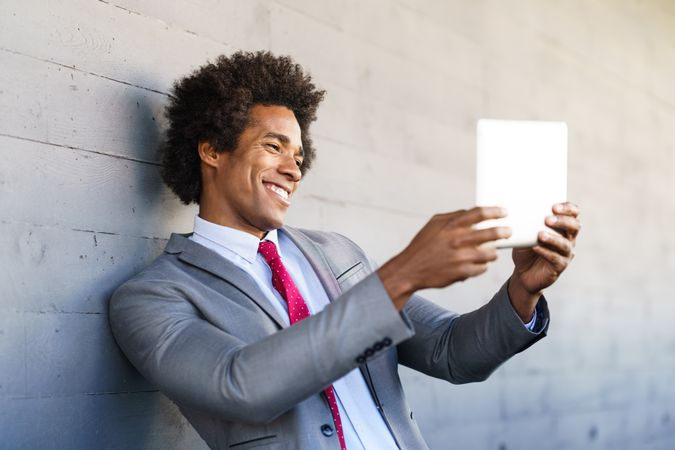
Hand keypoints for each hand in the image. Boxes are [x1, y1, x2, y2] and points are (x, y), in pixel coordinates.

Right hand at [378, 207, 511, 309]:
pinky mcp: (462, 272)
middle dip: (503, 232)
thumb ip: (452, 216)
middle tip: (508, 232)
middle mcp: (457, 240)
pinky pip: (481, 268)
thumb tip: (470, 212)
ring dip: (493, 253)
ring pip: (489, 254)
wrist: (410, 270)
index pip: (478, 214)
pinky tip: (478, 264)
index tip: (504, 212)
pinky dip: (482, 266)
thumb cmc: (423, 245)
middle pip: (490, 233)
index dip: (495, 211)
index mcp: (451, 226)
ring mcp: (460, 257)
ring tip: (491, 252)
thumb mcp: (433, 224)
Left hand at [509, 202, 580, 320]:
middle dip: (562, 221)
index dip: (567, 208)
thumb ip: (527, 223)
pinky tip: (535, 247)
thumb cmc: (526, 249)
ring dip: (553, 238)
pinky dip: (545, 252)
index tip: (554, 206)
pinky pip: (556, 258)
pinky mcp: (560, 266)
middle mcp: (568, 238)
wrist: (523, 272)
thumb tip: (519, 209)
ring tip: (540, 235)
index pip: (573, 213)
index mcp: (563, 226)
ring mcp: (565, 253)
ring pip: (566, 244)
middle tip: (548, 219)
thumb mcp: (525, 233)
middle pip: (574, 226)